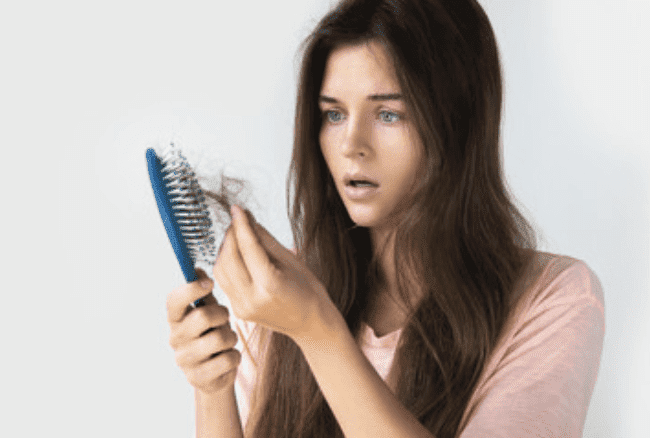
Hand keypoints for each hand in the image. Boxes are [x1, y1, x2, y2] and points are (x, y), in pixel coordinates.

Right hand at [166, 269, 241, 393]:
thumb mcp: (208, 311)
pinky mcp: (198, 377)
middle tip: (225, 319)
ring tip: (227, 341)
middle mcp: (175, 338)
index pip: (174, 300)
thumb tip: (197, 269)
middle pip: (203, 317)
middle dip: (222, 315)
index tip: (210, 284)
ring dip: (231, 337)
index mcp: (175, 319)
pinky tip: (227, 358)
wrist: (213, 375)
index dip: (191, 289)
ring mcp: (184, 360)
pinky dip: (234, 357)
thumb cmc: (210, 335)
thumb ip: (203, 292)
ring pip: (220, 339)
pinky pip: (228, 359)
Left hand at [213, 205, 335, 341]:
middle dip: (231, 236)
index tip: (237, 208)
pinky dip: (226, 264)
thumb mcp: (291, 260)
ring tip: (238, 237)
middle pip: (229, 259)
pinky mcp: (237, 310)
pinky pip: (223, 281)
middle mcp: (252, 299)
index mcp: (270, 286)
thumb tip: (248, 218)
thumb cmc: (308, 290)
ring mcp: (242, 307)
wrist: (311, 323)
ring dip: (225, 249)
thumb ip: (265, 240)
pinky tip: (236, 254)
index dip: (241, 225)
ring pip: (221, 270)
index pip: (248, 248)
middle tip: (239, 221)